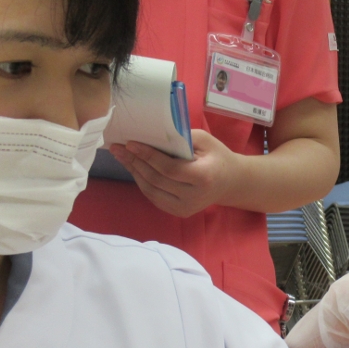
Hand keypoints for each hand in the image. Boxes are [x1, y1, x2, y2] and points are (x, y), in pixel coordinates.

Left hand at [110, 129, 240, 217]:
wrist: (229, 182)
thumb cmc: (216, 156)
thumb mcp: (204, 140)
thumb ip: (180, 138)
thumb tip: (151, 135)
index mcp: (203, 177)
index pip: (169, 169)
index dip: (148, 156)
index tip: (131, 143)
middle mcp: (194, 197)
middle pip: (157, 180)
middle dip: (135, 162)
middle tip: (118, 148)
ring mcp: (185, 208)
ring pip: (151, 190)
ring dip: (134, 172)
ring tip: (122, 157)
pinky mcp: (179, 212)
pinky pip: (154, 197)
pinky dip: (142, 182)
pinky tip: (134, 168)